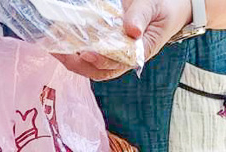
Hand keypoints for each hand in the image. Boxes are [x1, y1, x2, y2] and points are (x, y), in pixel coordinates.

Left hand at [53, 0, 191, 79]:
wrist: (172, 7)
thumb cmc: (165, 8)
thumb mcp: (155, 8)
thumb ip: (141, 17)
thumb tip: (131, 31)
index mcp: (140, 52)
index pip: (118, 63)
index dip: (101, 60)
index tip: (86, 53)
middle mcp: (126, 56)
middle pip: (100, 71)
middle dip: (78, 65)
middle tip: (59, 52)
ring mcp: (116, 52)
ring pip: (92, 65)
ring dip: (72, 60)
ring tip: (54, 47)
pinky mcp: (109, 44)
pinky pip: (91, 51)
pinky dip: (75, 49)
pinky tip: (61, 40)